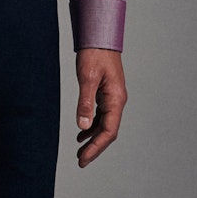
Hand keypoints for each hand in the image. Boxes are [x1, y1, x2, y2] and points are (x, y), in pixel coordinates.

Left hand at [75, 48, 126, 167]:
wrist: (99, 35)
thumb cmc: (94, 54)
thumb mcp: (87, 78)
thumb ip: (85, 102)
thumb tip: (82, 127)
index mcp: (116, 99)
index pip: (109, 131)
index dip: (96, 147)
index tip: (83, 158)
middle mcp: (117, 101)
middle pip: (108, 132)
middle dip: (95, 147)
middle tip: (81, 161)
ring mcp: (112, 97)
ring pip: (104, 124)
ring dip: (93, 138)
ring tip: (80, 150)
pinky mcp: (105, 92)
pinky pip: (100, 115)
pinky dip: (91, 125)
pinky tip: (82, 132)